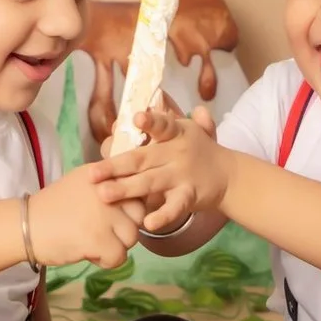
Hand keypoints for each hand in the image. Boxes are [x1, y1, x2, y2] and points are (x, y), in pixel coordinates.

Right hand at [26, 164, 141, 270]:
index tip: (113, 215)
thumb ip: (109, 187)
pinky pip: (119, 256)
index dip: (129, 207)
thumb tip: (137, 202)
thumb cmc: (52, 209)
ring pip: (132, 238)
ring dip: (115, 246)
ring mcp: (104, 214)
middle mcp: (107, 190)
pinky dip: (106, 261)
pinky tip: (88, 253)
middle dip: (124, 228)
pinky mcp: (98, 239)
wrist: (23, 226)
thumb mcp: (82, 185)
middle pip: (138, 215)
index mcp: (103, 174)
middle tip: (102, 232)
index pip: (136, 189)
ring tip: (92, 243)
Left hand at [95, 106, 223, 235]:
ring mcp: (183, 175)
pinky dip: (162, 216)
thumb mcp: (186, 129)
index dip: (151, 121)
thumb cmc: (197, 149)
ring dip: (126, 189)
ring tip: (104, 195)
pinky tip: (147, 223)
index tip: (137, 118)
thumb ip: (167, 117)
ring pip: (150, 182)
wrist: (228, 175)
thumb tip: (154, 97)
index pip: (162, 125)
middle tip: (92, 173)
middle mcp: (178, 152)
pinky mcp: (189, 196)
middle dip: (115, 166)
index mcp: (175, 133)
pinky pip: (175, 207)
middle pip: (142, 158)